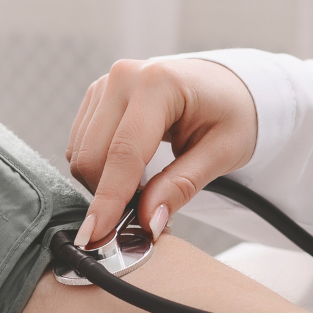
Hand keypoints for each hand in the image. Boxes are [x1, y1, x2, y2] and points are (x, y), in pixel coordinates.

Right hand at [66, 58, 257, 246]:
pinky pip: (80, 145)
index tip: (97, 236)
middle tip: (140, 218)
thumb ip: (182, 186)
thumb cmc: (232, 115)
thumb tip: (147, 221)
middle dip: (108, 196)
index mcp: (160, 84)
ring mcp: (106, 84)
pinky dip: (99, 168)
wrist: (226, 86)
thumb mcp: (222, 153)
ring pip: (80, 153)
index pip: (125, 152)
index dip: (110, 199)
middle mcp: (124, 76)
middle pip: (93, 155)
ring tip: (144, 189)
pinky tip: (129, 172)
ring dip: (103, 183)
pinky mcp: (96, 96)